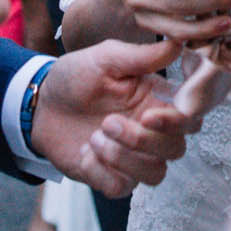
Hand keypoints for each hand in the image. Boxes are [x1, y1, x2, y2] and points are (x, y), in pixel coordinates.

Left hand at [32, 39, 201, 195]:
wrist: (39, 105)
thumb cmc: (75, 77)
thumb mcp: (105, 58)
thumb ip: (141, 56)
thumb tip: (178, 44)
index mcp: (156, 100)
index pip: (190, 118)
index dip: (178, 122)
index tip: (148, 116)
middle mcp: (152, 131)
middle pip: (176, 149)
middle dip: (143, 140)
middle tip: (108, 122)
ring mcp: (133, 157)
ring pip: (156, 173)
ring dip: (124, 157)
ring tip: (95, 137)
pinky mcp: (111, 177)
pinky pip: (122, 187)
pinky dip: (103, 172)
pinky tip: (86, 153)